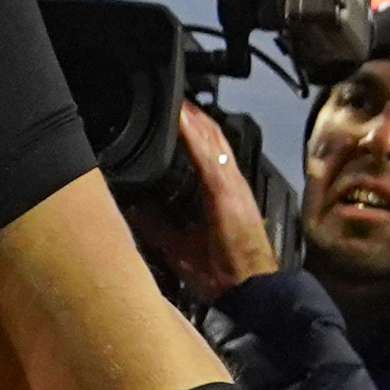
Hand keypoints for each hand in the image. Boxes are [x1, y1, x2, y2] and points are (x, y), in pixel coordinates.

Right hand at [133, 105, 282, 297]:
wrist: (258, 290)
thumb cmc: (223, 274)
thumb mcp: (182, 253)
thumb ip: (156, 228)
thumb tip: (131, 206)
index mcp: (220, 191)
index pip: (201, 144)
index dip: (185, 121)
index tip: (168, 102)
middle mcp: (234, 183)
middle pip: (215, 136)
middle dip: (194, 114)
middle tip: (171, 98)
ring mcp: (241, 187)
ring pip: (223, 144)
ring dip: (204, 125)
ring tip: (183, 112)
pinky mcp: (242, 194)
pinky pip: (226, 158)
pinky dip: (211, 142)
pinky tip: (199, 143)